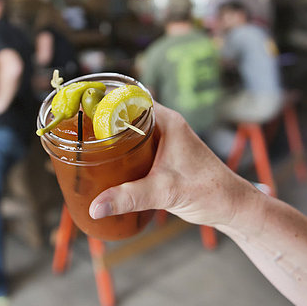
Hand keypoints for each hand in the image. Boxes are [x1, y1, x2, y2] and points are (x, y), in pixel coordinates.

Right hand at [89, 103, 258, 228]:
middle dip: (100, 116)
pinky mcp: (163, 154)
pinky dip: (118, 147)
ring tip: (82, 139)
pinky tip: (103, 159)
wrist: (232, 206)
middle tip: (74, 125)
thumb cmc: (209, 190)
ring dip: (109, 132)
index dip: (103, 98)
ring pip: (129, 128)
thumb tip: (95, 207)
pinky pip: (134, 143)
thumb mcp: (165, 192)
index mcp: (167, 121)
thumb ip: (129, 197)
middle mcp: (165, 124)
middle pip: (125, 111)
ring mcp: (164, 139)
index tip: (80, 104)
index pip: (130, 97)